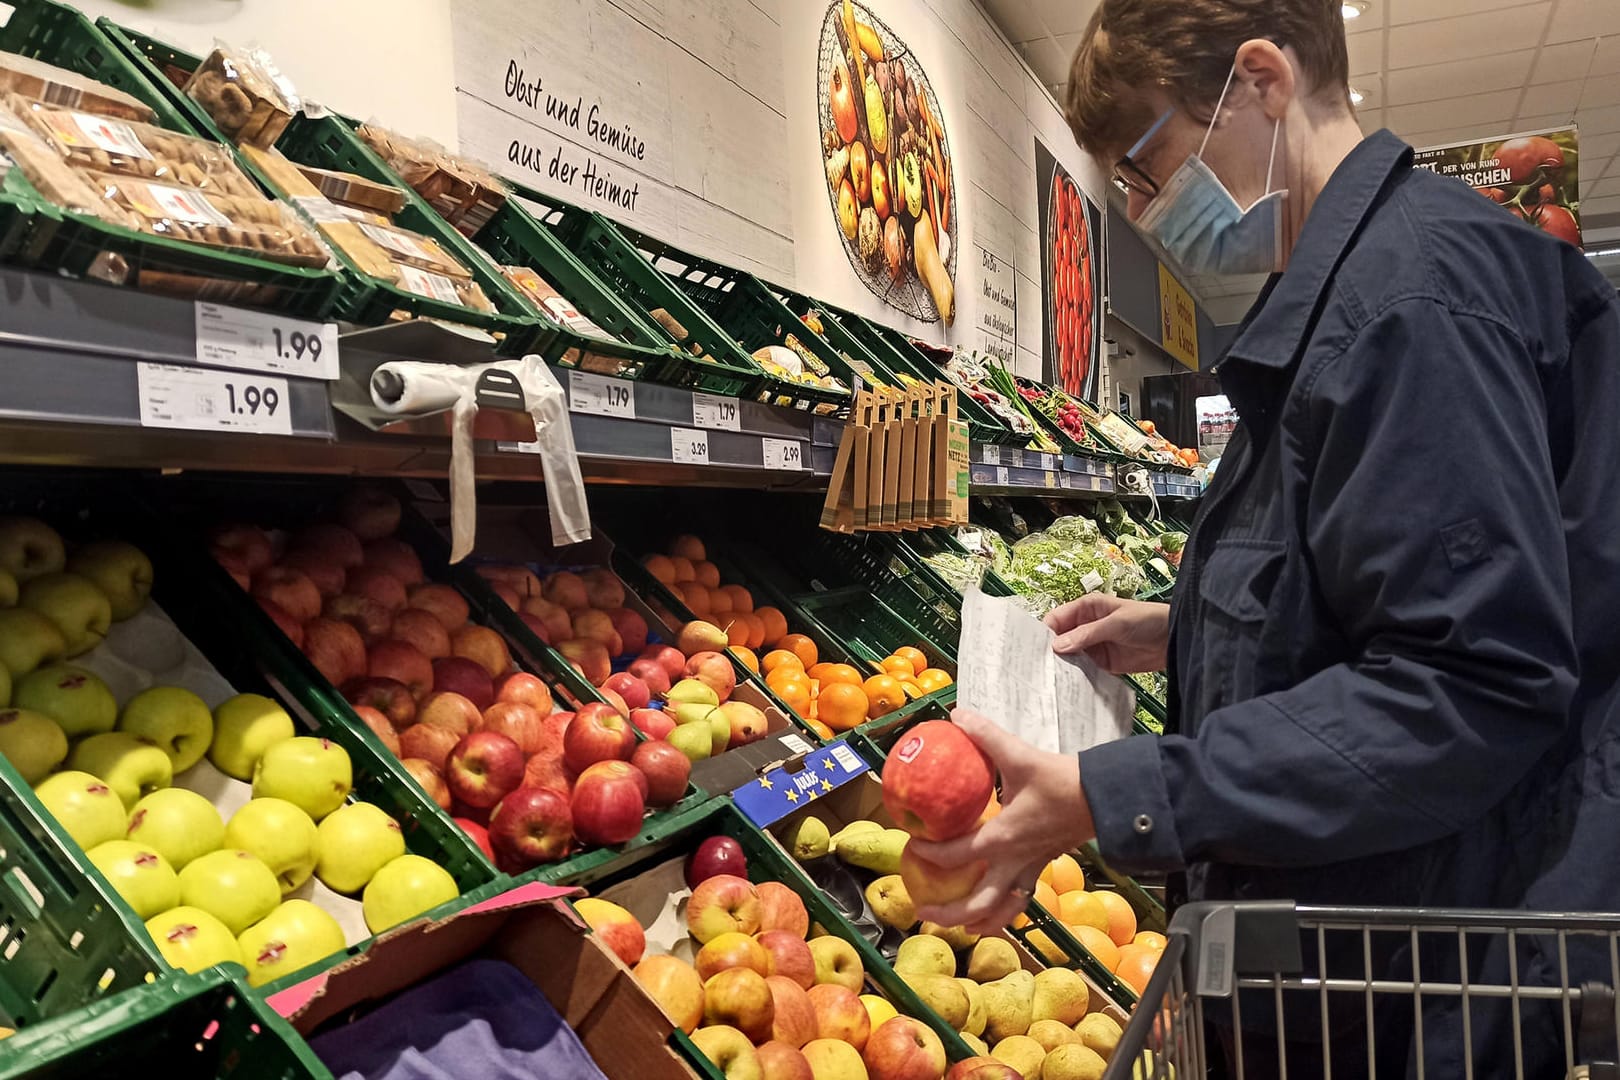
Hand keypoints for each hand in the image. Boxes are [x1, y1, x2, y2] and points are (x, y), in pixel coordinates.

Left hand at [908, 708, 1095, 933]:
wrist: (1104, 797)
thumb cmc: (1061, 779)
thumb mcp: (1019, 755)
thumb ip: (986, 736)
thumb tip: (957, 715)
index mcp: (1003, 838)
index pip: (956, 855)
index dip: (930, 854)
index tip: (912, 846)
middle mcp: (1014, 861)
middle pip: (979, 903)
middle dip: (950, 914)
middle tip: (924, 912)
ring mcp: (1031, 867)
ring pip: (1004, 910)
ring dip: (980, 921)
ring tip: (961, 928)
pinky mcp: (1044, 865)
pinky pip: (1022, 897)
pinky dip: (1007, 909)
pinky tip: (997, 910)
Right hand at [1044, 594, 1169, 673]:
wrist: (1174, 640)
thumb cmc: (1147, 620)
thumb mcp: (1116, 623)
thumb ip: (1087, 634)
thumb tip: (1056, 646)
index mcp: (1086, 609)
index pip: (1057, 619)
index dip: (1045, 633)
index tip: (1034, 651)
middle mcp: (1085, 627)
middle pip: (1060, 640)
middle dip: (1050, 653)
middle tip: (1038, 670)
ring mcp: (1093, 647)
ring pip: (1070, 657)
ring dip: (1062, 667)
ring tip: (1050, 681)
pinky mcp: (1102, 664)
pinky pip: (1084, 670)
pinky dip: (1077, 677)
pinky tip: (1069, 686)